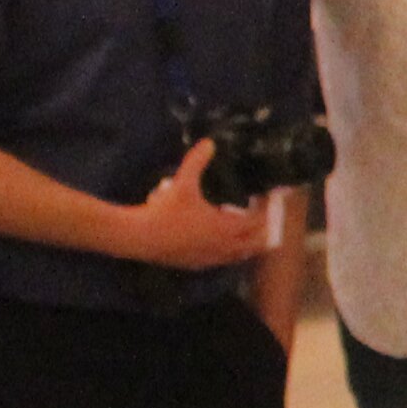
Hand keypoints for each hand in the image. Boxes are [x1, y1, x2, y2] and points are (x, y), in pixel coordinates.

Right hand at [120, 144, 274, 270]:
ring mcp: (210, 258)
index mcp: (224, 227)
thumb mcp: (182, 183)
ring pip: (239, 255)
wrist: (140, 238)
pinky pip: (222, 261)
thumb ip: (197, 162)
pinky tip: (222, 243)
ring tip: (247, 230)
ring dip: (247, 244)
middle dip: (263, 231)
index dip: (264, 213)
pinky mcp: (197, 265)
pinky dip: (229, 253)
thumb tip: (209, 142)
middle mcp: (222, 246)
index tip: (266, 202)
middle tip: (263, 217)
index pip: (256, 223)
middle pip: (255, 243)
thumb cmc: (164, 211)